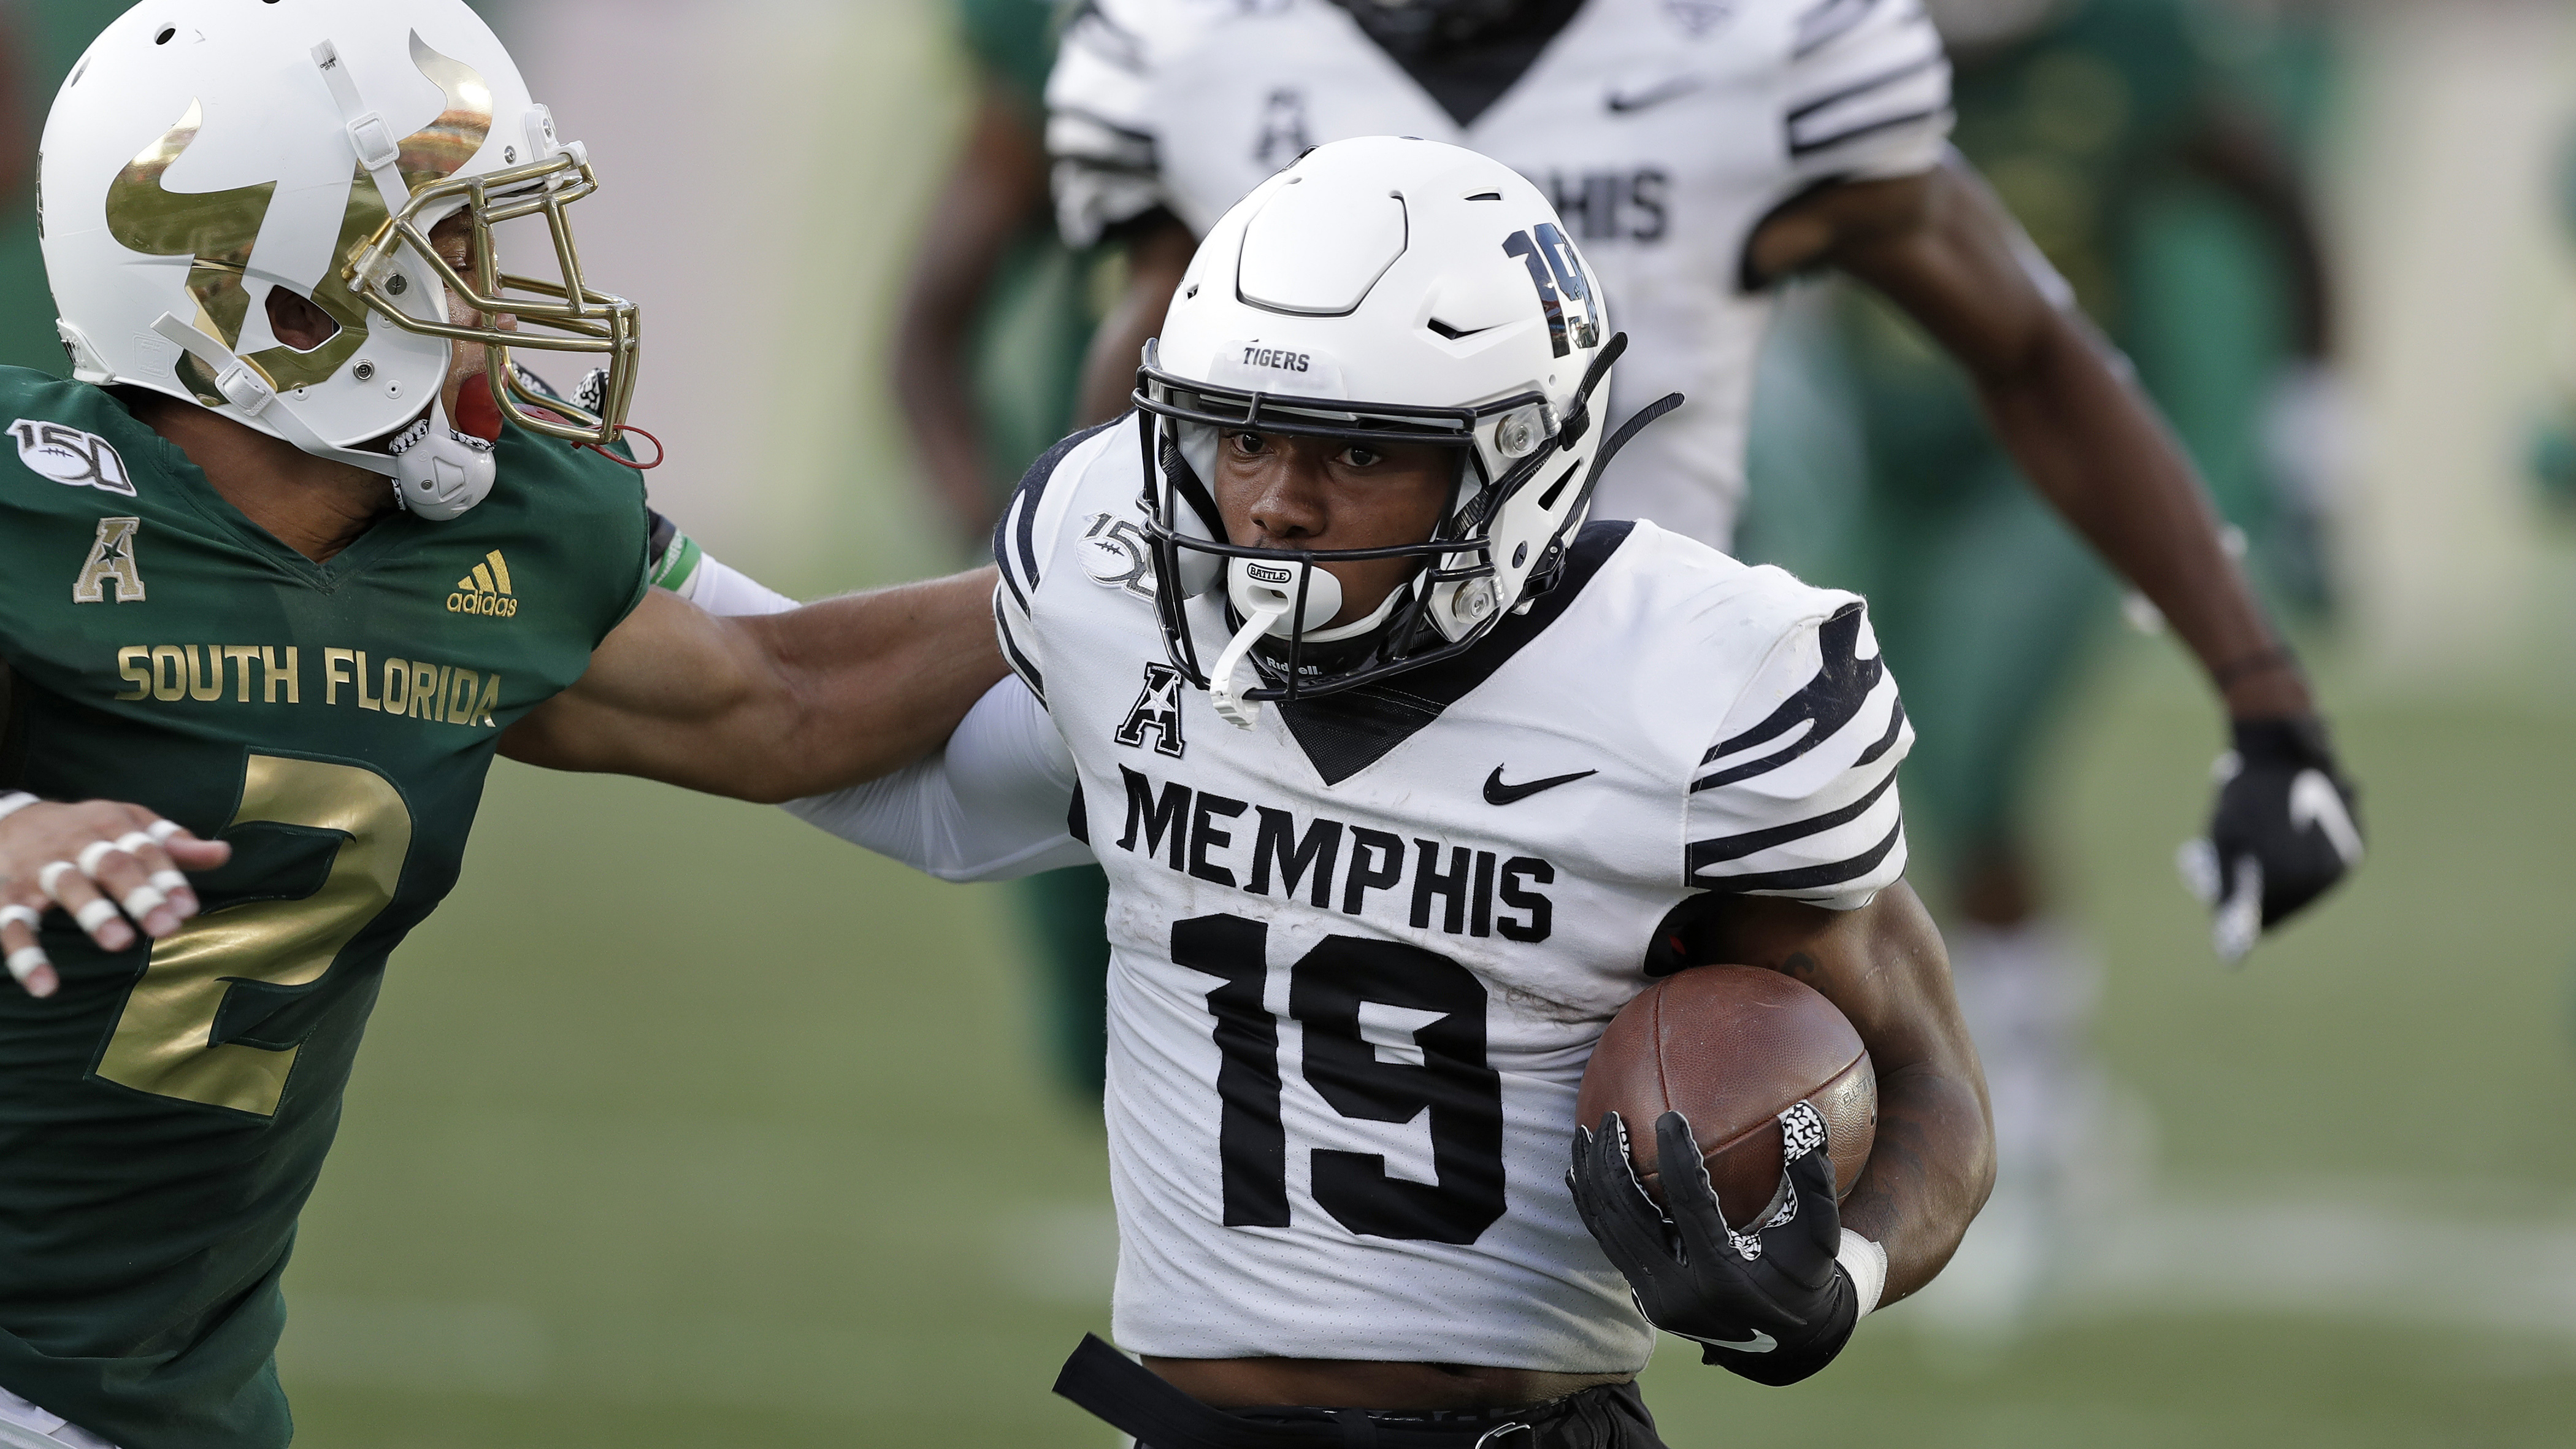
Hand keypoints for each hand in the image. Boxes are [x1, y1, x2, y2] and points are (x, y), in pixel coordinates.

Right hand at [0, 796, 230, 998]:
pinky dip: (25, 956)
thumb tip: (224, 854)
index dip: (167, 877)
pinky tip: (45, 986)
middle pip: (110, 864)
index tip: (188, 908)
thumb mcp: (129, 824)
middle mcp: (75, 843)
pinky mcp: (5, 893)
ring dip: (93, 913)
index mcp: (110, 824)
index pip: (144, 849)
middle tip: (166, 927)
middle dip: (138, 894)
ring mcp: (39, 868)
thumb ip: (174, 844)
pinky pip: (11, 924)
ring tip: (119, 943)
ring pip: (66, 886)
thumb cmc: (85, 829)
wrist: (7, 818)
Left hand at [1568, 1104, 1861, 1385]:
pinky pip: (1606, 1241)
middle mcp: (1678, 1292)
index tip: (1669, 1116)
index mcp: (1723, 1276)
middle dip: (1612, 1162)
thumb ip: (1814, 1183)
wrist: (1783, 1342)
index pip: (1689, 1204)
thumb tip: (1804, 1116)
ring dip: (1591, 1178)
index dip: (1677, 1156)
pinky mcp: (1641, 1295)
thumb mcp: (1821, 1238)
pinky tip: (1580, 1169)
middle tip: (1612, 1118)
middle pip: (1629, 1215)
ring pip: (1607, 1228)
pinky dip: (1590, 1204)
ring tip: (1583, 1133)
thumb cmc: (1804, 1278)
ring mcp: (1653, 1297)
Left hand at [2176, 716, 2361, 963]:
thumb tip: (2225, 927)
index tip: (2236, 916)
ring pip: (2313, 888)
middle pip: (2293, 906)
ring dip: (2292, 880)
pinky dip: (2310, 860)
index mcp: (2286, 880)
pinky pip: (2329, 867)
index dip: (2249, 919)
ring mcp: (2342, 860)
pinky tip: (2294, 841)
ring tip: (2272, 857)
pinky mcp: (2356, 843)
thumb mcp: (2223, 841)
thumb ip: (2227, 887)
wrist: (2284, 750)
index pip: (2269, 921)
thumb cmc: (2246, 795)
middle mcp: (2321, 876)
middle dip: (2270, 897)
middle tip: (2251, 883)